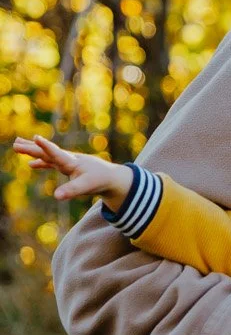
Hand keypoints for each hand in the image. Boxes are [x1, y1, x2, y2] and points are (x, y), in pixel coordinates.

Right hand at [14, 134, 131, 207]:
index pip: (56, 153)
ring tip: (17, 144)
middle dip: (31, 148)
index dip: (46, 147)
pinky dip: (41, 162)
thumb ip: (71, 190)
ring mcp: (67, 162)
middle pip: (46, 152)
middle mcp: (67, 159)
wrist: (112, 177)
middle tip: (15, 143)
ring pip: (46, 155)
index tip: (35, 137)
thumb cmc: (99, 180)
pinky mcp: (68, 167)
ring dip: (32, 151)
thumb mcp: (86, 187)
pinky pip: (51, 162)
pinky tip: (31, 164)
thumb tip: (56, 196)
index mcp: (72, 162)